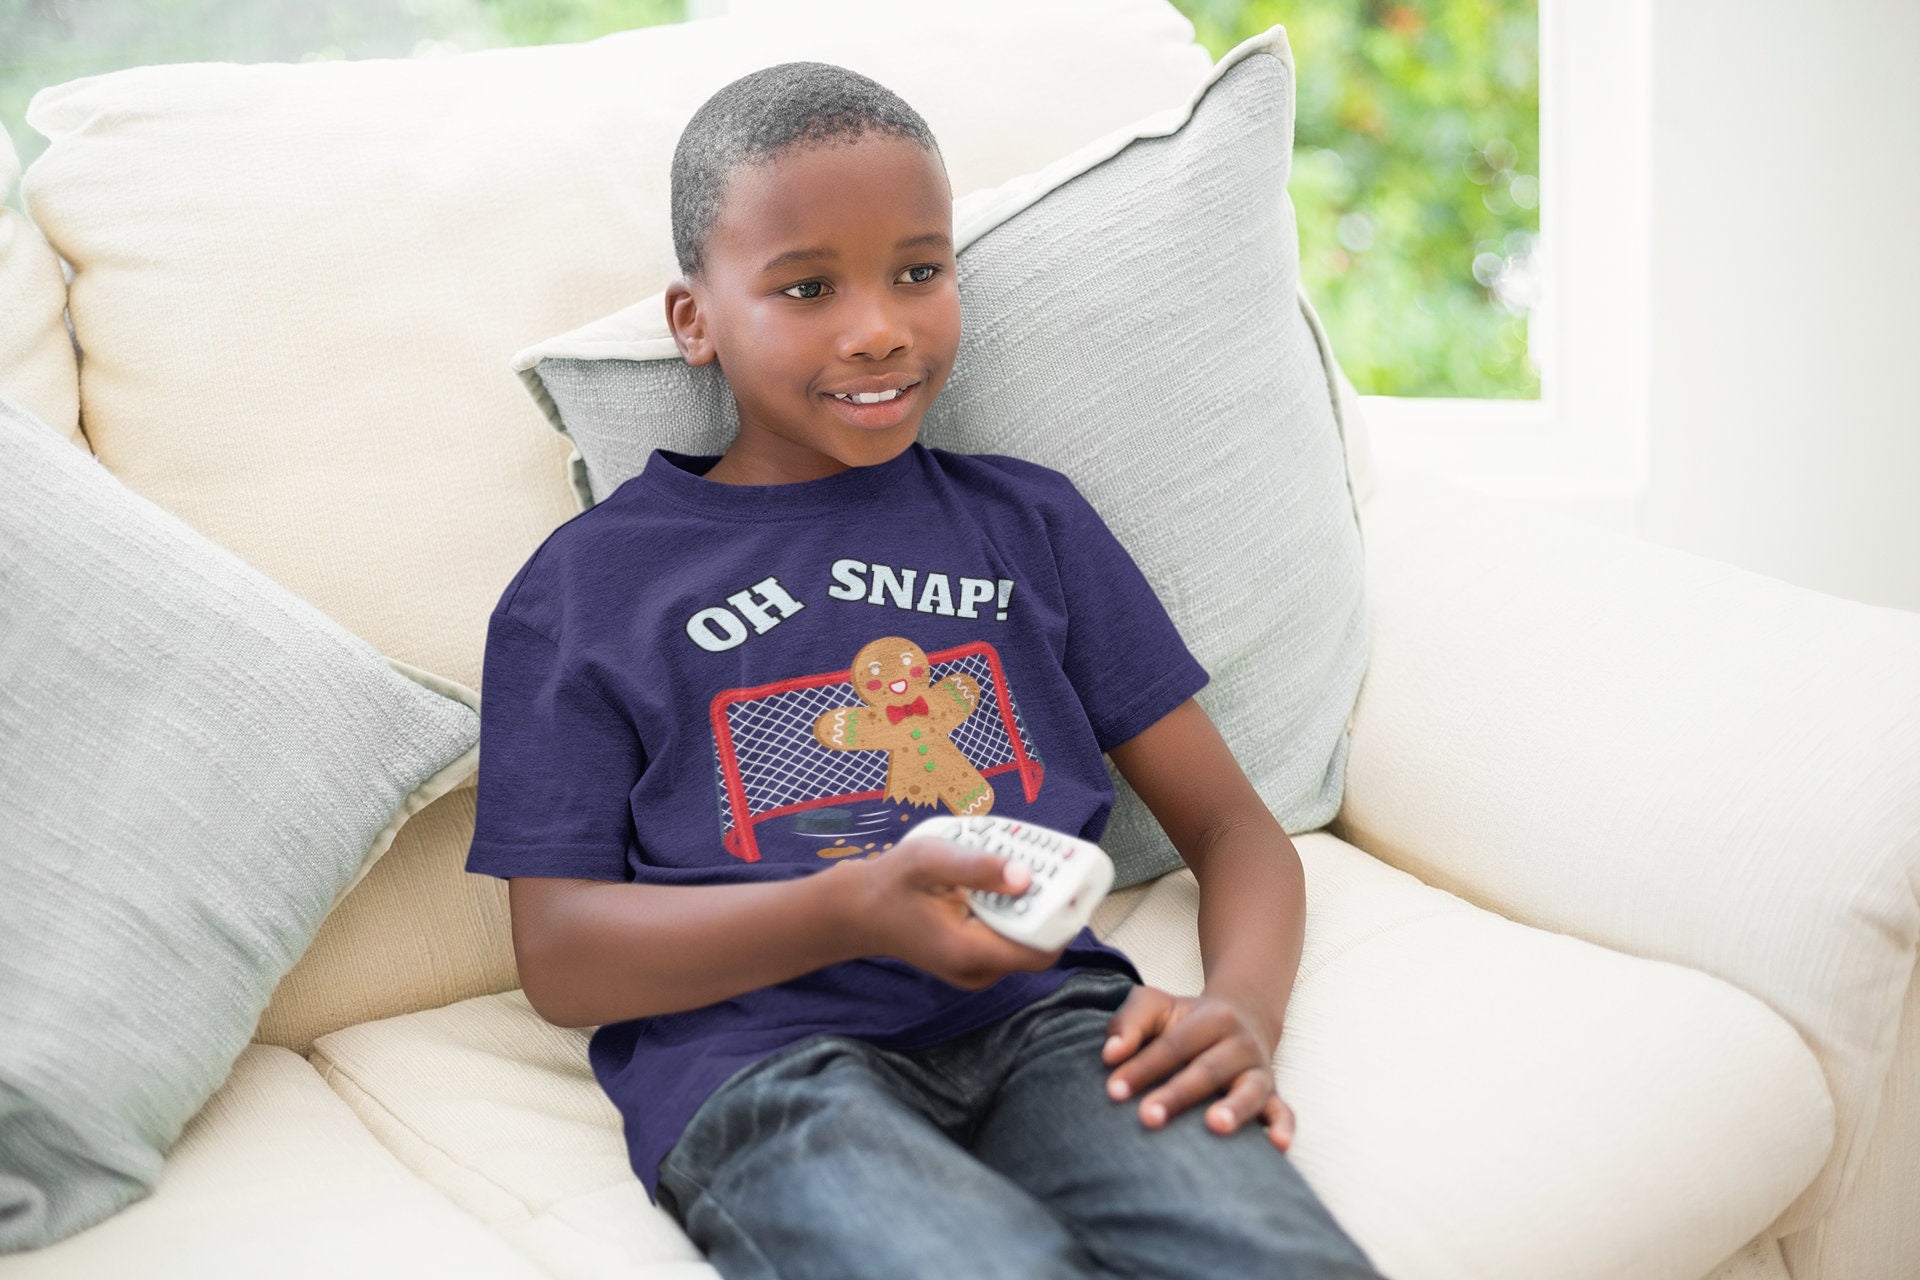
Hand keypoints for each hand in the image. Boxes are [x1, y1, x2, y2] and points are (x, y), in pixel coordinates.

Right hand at [844, 839, 1064, 989]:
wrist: (858, 912)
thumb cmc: (891, 882)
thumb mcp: (928, 860)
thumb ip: (977, 868)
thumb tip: (1026, 877)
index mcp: (970, 952)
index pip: (1041, 949)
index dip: (1065, 918)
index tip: (1074, 881)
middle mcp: (978, 971)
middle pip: (1037, 943)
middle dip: (1050, 903)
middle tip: (1053, 861)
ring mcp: (976, 970)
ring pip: (1024, 941)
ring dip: (1032, 906)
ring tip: (1028, 865)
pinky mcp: (973, 962)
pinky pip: (1008, 939)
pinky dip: (1014, 912)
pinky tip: (1004, 882)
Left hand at [1101, 984, 1295, 1149]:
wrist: (1239, 1019)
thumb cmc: (1183, 1020)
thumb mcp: (1156, 1006)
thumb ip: (1130, 1022)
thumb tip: (1110, 1054)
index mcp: (1211, 1017)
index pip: (1174, 1044)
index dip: (1143, 1067)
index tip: (1113, 1090)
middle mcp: (1240, 1043)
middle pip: (1208, 1070)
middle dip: (1177, 1095)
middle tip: (1147, 1118)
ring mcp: (1259, 1071)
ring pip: (1250, 1090)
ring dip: (1234, 1109)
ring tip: (1215, 1126)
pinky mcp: (1272, 1096)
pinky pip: (1283, 1112)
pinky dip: (1283, 1127)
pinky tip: (1277, 1145)